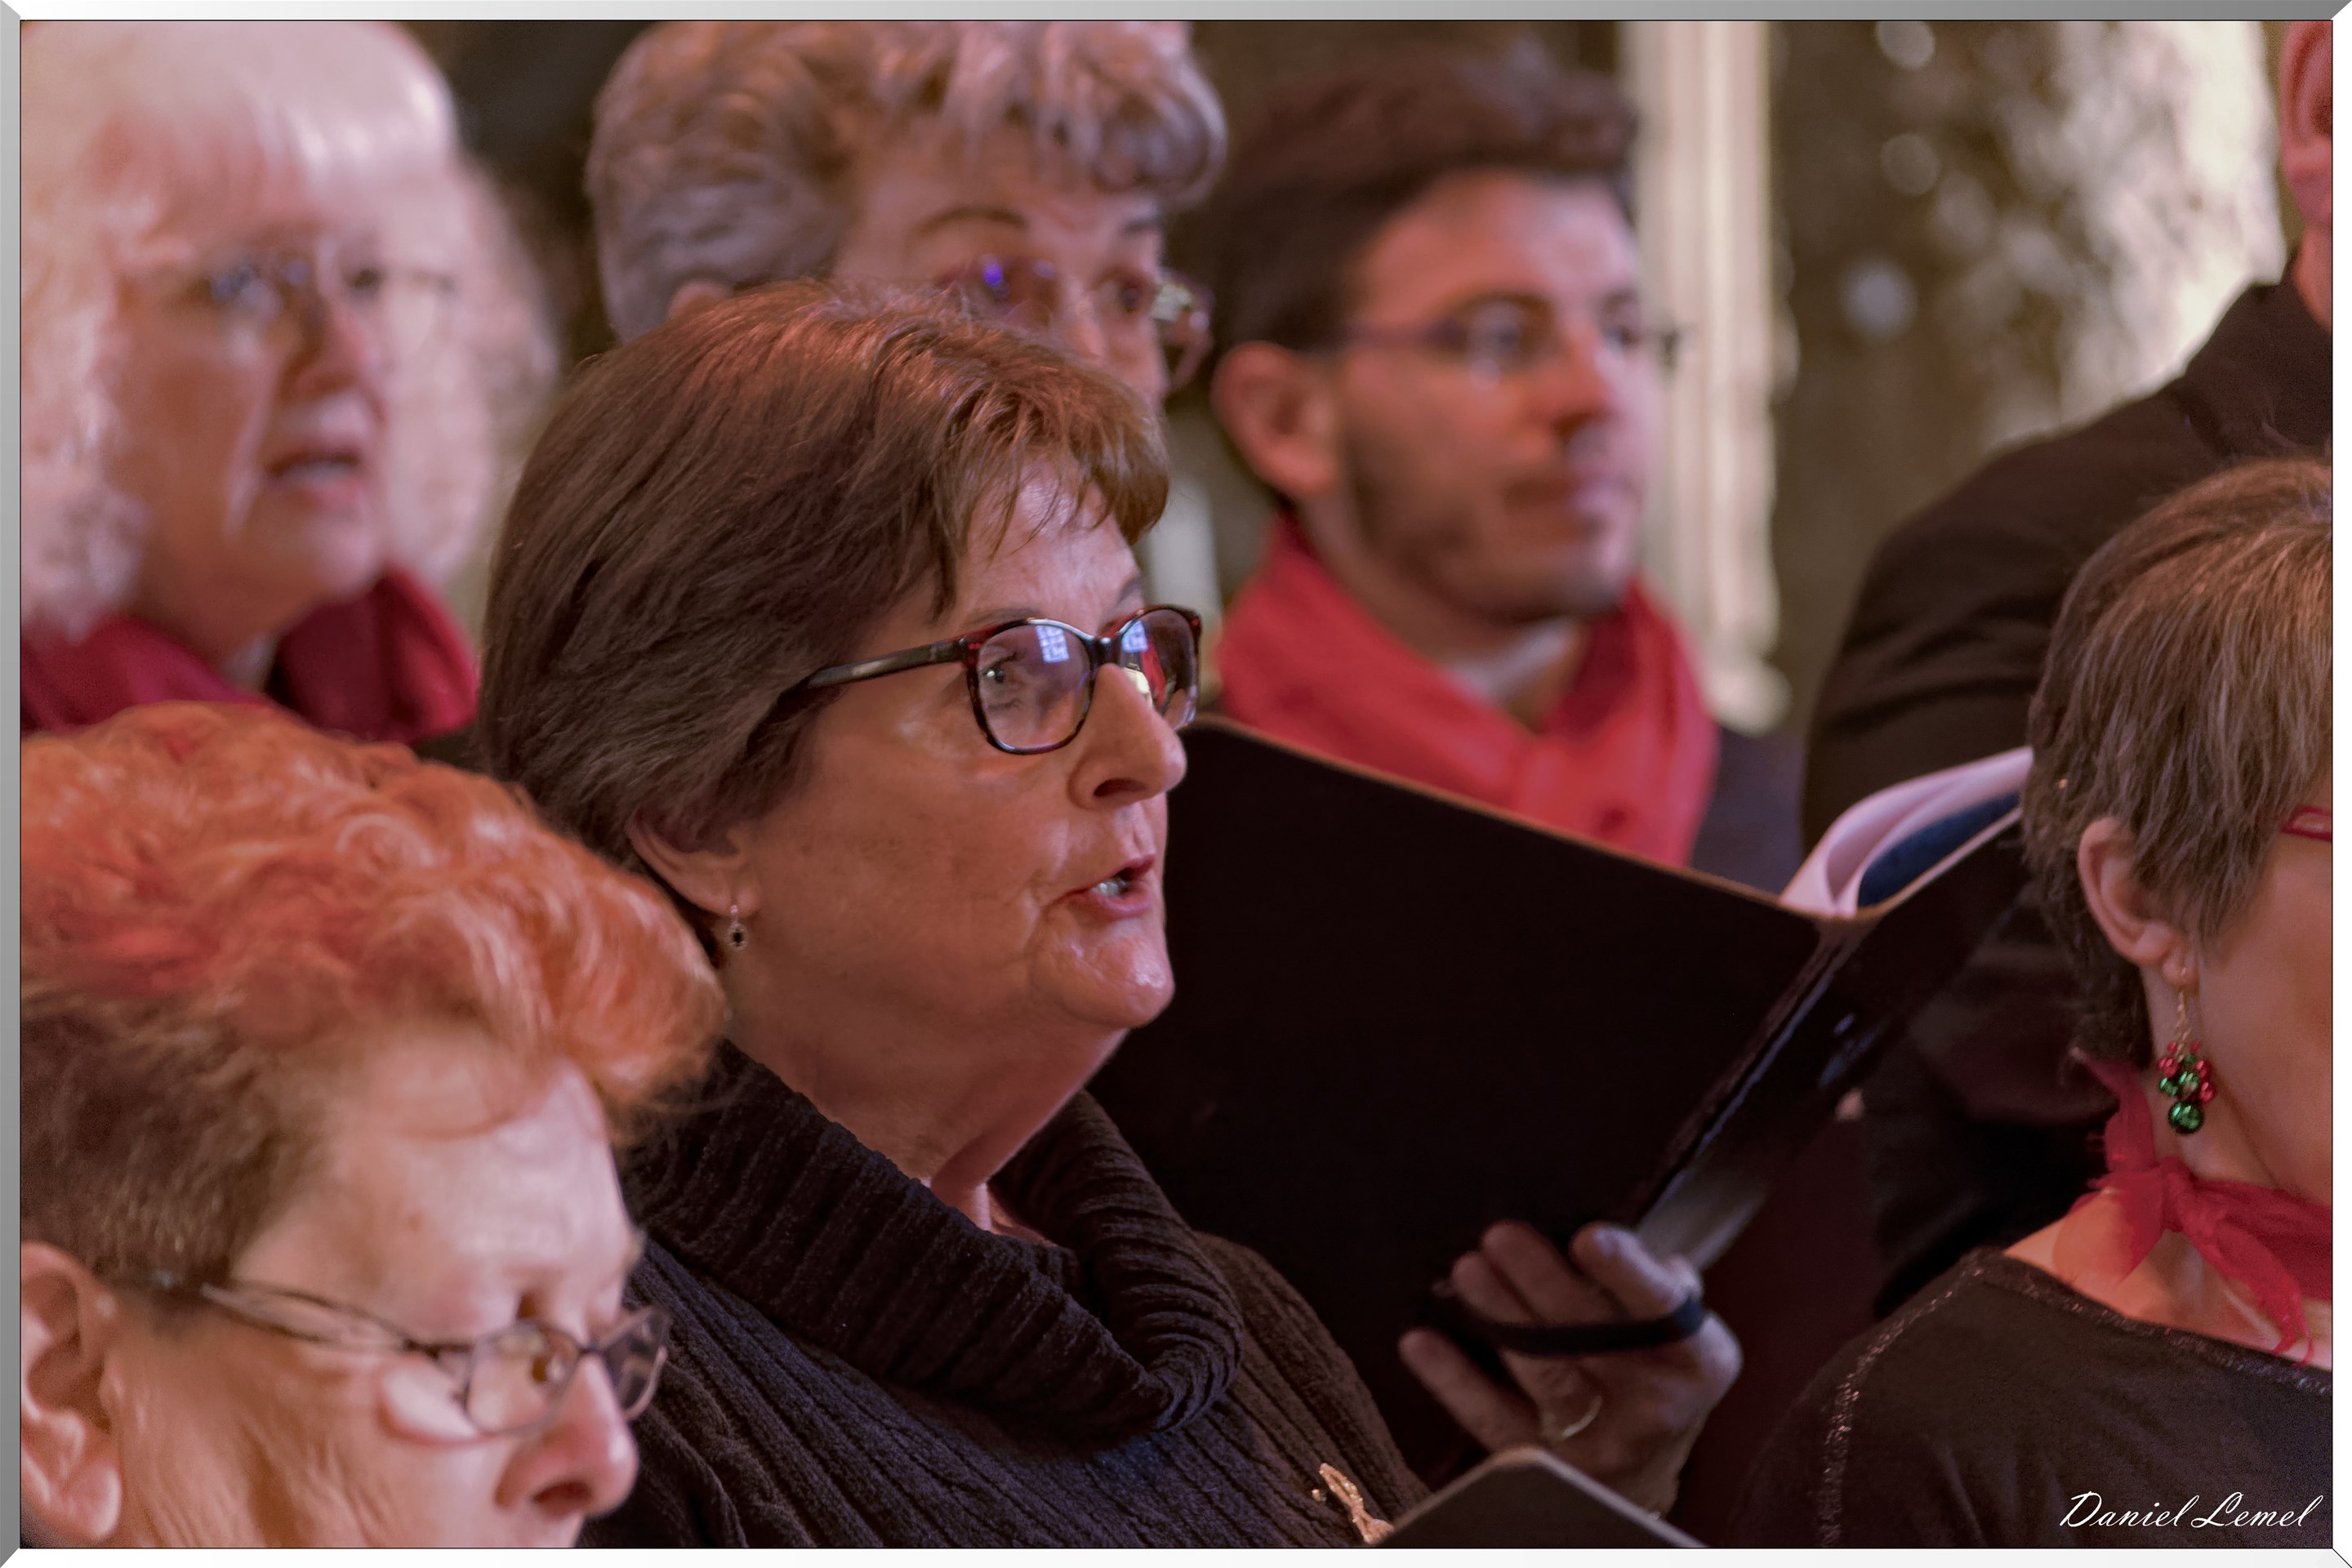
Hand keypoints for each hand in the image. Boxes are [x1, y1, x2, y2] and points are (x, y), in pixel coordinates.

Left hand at [1398, 1221, 1741, 1515]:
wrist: (1640, 1463)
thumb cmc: (1650, 1358)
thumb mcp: (1673, 1322)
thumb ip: (1650, 1278)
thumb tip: (1612, 1232)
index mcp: (1698, 1360)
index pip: (1665, 1311)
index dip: (1628, 1274)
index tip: (1589, 1236)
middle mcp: (1655, 1407)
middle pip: (1594, 1339)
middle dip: (1543, 1283)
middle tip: (1499, 1235)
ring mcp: (1598, 1442)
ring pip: (1544, 1376)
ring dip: (1501, 1318)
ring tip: (1466, 1270)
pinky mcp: (1544, 1463)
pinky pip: (1492, 1419)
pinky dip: (1453, 1380)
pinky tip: (1419, 1342)